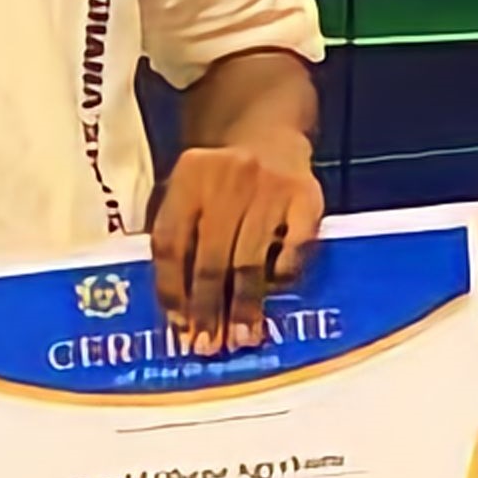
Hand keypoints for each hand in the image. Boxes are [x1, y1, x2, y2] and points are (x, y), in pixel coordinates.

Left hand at [151, 135, 323, 353]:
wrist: (267, 132)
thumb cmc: (218, 178)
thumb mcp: (186, 190)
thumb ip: (177, 234)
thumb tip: (174, 307)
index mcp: (188, 177)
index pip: (172, 242)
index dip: (171, 287)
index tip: (177, 323)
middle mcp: (227, 179)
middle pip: (211, 256)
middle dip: (208, 307)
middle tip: (207, 344)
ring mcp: (269, 188)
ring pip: (251, 260)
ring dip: (245, 305)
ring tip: (242, 337)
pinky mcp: (306, 197)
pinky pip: (294, 250)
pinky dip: (283, 276)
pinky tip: (273, 294)